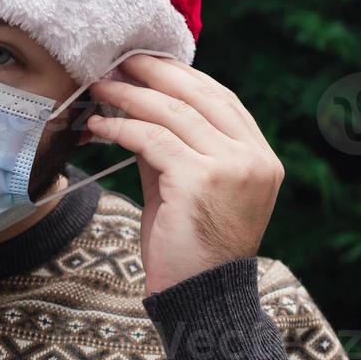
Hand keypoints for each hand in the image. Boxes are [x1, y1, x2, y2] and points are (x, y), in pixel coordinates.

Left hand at [84, 55, 283, 294]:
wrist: (199, 299)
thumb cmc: (189, 247)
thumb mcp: (187, 188)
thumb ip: (174, 148)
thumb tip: (138, 106)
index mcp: (260, 157)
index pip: (220, 99)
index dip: (181, 76)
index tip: (145, 62)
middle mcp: (253, 158)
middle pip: (199, 95)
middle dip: (154, 73)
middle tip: (118, 60)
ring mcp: (232, 168)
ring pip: (172, 113)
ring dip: (129, 96)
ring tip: (99, 87)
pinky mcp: (200, 181)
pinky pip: (152, 140)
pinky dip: (121, 127)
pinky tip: (100, 125)